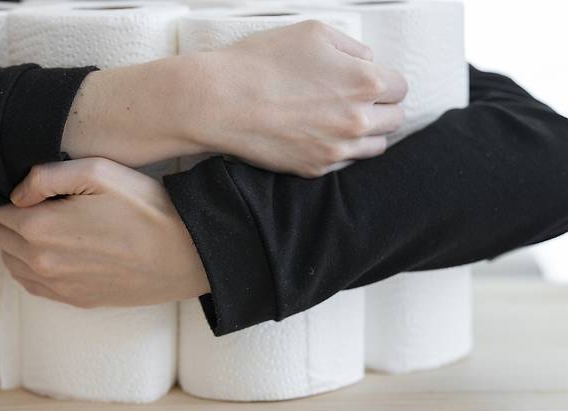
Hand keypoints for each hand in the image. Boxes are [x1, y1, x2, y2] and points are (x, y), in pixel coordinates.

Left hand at [0, 158, 209, 308]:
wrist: (186, 253)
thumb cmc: (147, 208)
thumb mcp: (99, 172)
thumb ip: (45, 176)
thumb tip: (16, 194)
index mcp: (40, 227)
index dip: (10, 196)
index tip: (33, 191)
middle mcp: (41, 262)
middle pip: (0, 238)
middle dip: (11, 219)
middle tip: (41, 205)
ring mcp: (59, 286)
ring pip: (13, 264)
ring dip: (19, 244)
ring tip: (51, 227)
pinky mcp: (76, 300)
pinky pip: (33, 286)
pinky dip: (33, 268)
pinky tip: (56, 253)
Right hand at [62, 21, 407, 178]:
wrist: (220, 101)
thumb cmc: (262, 61)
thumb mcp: (313, 32)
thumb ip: (352, 47)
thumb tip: (367, 62)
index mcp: (364, 82)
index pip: (401, 87)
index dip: (386, 81)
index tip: (370, 81)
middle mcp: (358, 120)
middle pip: (395, 119)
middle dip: (381, 107)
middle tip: (357, 100)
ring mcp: (337, 149)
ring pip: (376, 146)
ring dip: (367, 132)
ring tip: (341, 120)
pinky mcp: (315, 168)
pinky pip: (344, 162)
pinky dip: (340, 149)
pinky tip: (319, 134)